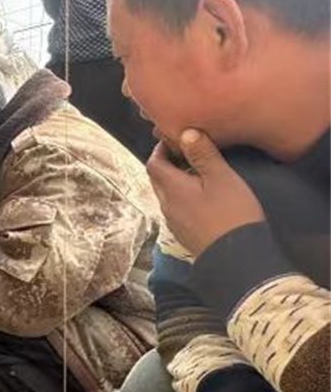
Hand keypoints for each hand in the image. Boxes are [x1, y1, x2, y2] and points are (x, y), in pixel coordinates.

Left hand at [146, 129, 264, 255]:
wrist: (237, 258)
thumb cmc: (231, 214)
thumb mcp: (221, 178)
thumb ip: (202, 155)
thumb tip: (185, 133)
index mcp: (171, 189)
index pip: (154, 163)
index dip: (160, 148)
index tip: (174, 138)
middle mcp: (166, 205)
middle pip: (157, 179)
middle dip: (166, 163)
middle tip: (185, 152)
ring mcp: (173, 222)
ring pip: (166, 194)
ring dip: (174, 180)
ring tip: (195, 171)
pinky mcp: (183, 233)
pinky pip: (175, 208)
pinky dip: (181, 196)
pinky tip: (200, 196)